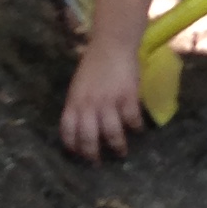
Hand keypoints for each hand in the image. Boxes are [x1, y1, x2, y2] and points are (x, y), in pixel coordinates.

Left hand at [60, 35, 143, 161]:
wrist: (112, 44)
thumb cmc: (94, 64)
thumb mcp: (79, 85)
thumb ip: (78, 104)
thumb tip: (80, 125)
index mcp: (75, 101)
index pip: (68, 130)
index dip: (72, 146)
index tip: (77, 154)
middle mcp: (89, 105)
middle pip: (88, 138)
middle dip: (92, 154)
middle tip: (97, 163)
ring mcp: (109, 102)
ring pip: (111, 133)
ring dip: (117, 146)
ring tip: (121, 152)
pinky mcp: (127, 97)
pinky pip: (132, 120)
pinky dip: (136, 127)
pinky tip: (138, 130)